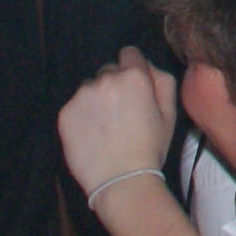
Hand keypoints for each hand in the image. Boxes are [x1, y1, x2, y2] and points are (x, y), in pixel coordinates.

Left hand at [59, 46, 182, 196]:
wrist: (122, 182)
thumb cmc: (150, 148)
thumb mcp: (170, 113)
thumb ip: (162, 80)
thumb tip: (147, 66)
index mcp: (134, 76)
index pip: (129, 53)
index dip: (133, 70)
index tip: (134, 89)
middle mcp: (105, 79)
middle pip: (108, 70)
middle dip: (114, 85)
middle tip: (121, 113)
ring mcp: (82, 95)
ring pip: (89, 88)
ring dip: (96, 100)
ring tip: (104, 127)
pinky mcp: (65, 113)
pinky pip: (74, 106)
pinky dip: (81, 116)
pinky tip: (91, 135)